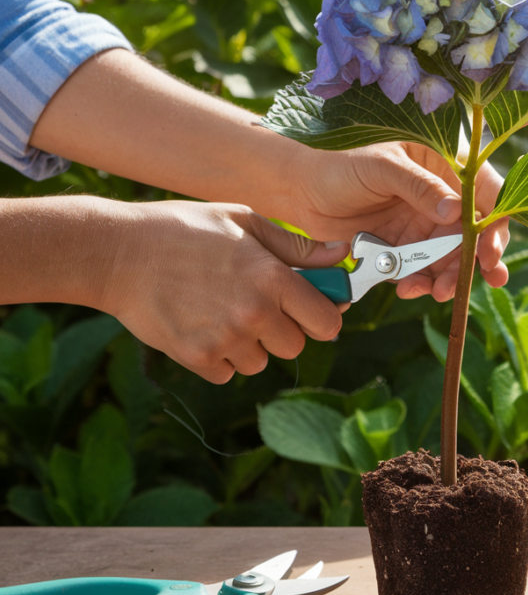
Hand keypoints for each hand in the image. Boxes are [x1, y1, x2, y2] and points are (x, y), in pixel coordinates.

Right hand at [100, 201, 349, 382]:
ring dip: (249, 345)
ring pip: (260, 362)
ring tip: (220, 310)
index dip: (323, 318)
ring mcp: (225, 338)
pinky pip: (226, 372)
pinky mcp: (196, 357)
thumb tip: (342, 258)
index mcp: (273, 277)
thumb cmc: (185, 229)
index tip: (312, 313)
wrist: (118, 253)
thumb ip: (297, 247)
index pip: (326, 322)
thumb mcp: (244, 222)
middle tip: (257, 306)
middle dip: (283, 330)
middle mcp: (254, 312)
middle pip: (295, 347)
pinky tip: (200, 325)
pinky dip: (218, 357)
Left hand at [286, 142, 509, 301]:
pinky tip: (410, 289)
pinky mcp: (402, 248)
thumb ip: (420, 188)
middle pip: (472, 234)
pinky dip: (420, 283)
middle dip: (475, 262)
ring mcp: (421, 225)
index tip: (490, 252)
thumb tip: (457, 214)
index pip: (485, 193)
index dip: (495, 224)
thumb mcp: (383, 167)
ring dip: (448, 278)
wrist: (298, 188)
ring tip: (438, 292)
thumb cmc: (339, 161)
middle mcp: (439, 197)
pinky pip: (421, 271)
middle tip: (474, 282)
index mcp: (444, 165)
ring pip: (449, 258)